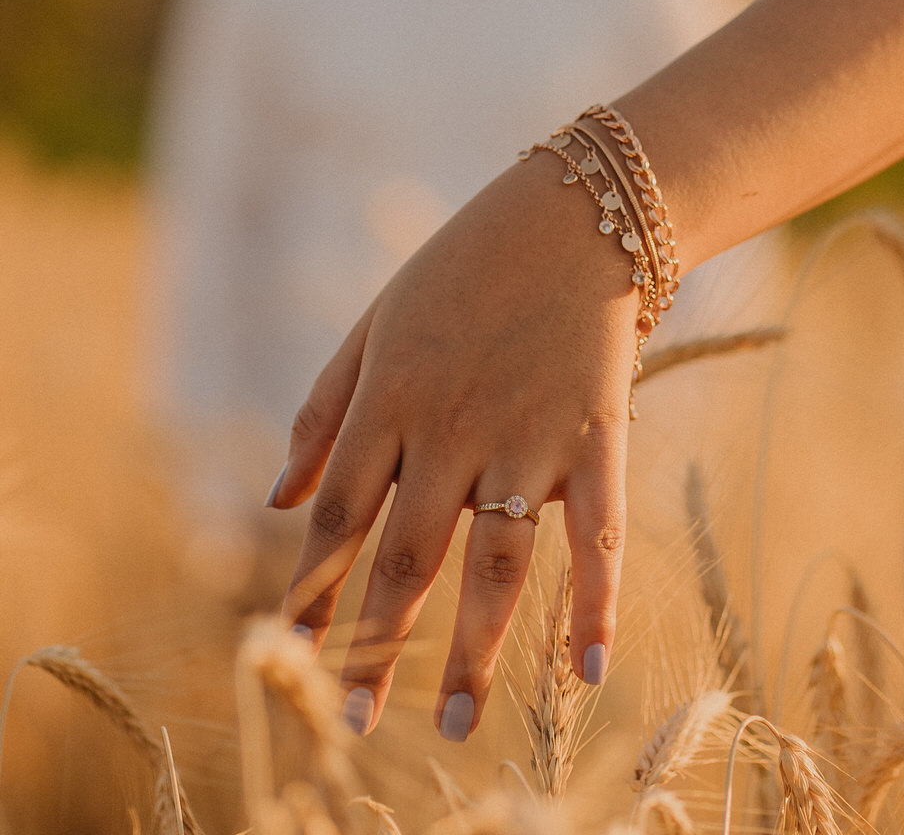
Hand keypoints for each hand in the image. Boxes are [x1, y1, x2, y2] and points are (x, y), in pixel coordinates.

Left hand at [270, 149, 637, 740]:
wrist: (573, 210)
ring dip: (474, 650)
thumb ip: (322, 410)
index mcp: (389, 400)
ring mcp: (527, 435)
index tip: (290, 655)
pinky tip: (588, 670)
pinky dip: (596, 603)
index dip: (309, 592)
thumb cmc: (463, 266)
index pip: (337, 518)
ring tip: (455, 724)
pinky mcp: (595, 435)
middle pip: (409, 558)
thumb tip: (276, 502)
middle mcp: (451, 429)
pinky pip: (597, 533)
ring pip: (496, 563)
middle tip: (358, 721)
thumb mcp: (374, 321)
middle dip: (380, 644)